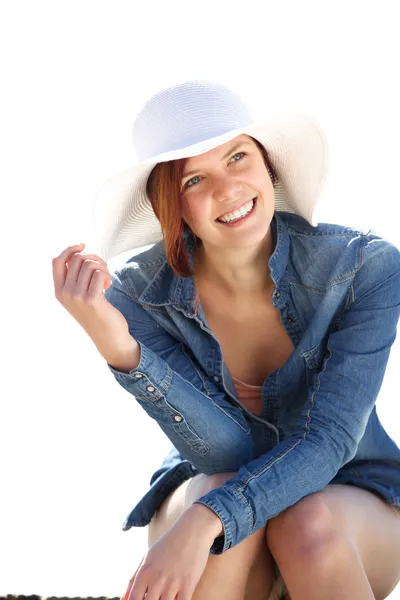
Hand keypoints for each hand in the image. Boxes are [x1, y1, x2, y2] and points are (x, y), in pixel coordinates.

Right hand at [52, 243, 131, 358]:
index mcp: (59, 291)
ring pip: (89, 264)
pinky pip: (99, 273)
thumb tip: (79, 252)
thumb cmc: (97, 313)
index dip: (70, 249)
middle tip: (103, 268)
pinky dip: (107, 275)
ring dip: (102, 267)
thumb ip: (75, 278)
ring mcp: (77, 296)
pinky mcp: (91, 299)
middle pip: (77, 259)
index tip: (83, 245)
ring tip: (106, 278)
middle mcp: (65, 293)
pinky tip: (109, 285)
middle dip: (94, 258)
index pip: (57, 261)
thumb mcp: (80, 296)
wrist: (108, 336)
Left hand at [124, 512, 212, 599]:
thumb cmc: (168, 544)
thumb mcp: (147, 557)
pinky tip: (177, 599)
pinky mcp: (188, 584)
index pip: (134, 599)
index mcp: (145, 571)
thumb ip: (133, 578)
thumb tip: (124, 599)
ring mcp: (173, 582)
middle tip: (156, 597)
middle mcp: (156, 578)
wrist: (192, 530)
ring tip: (165, 597)